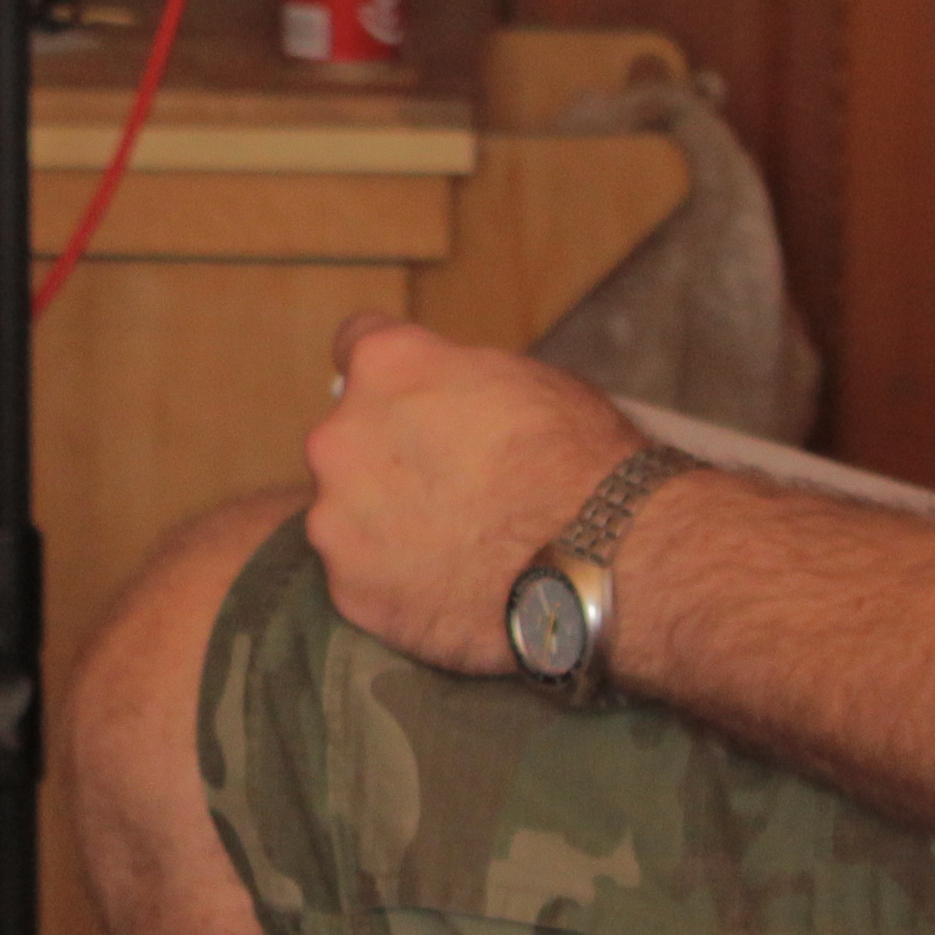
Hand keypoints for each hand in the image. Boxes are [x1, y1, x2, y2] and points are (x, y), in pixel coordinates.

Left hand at [302, 312, 642, 678]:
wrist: (597, 560)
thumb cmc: (578, 461)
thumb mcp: (528, 382)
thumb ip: (461, 385)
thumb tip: (452, 400)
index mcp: (387, 367)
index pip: (357, 344)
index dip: (393, 375)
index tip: (409, 397)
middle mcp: (341, 436)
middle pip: (348, 438)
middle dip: (388, 456)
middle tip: (449, 487)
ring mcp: (336, 518)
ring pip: (346, 512)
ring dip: (384, 523)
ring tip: (454, 548)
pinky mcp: (348, 589)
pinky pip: (362, 577)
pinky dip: (396, 584)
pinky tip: (449, 590)